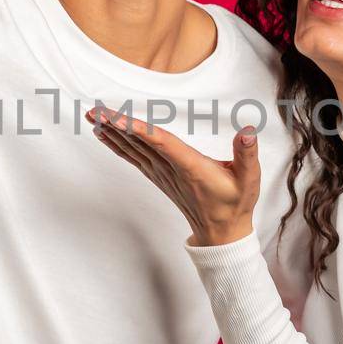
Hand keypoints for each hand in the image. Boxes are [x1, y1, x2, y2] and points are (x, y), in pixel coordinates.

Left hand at [86, 107, 259, 246]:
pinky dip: (118, 145)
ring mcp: (163, 174)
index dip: (139, 130)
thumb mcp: (249, 179)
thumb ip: (247, 154)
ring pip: (134, 149)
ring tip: (93, 117)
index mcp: (191, 167)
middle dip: (117, 126)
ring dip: (112, 133)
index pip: (161, 143)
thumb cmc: (235, 203)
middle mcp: (172, 170)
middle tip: (95, 110)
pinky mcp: (160, 177)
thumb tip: (248, 131)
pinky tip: (105, 135)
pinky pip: (134, 158)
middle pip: (140, 143)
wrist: (222, 233)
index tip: (118, 118)